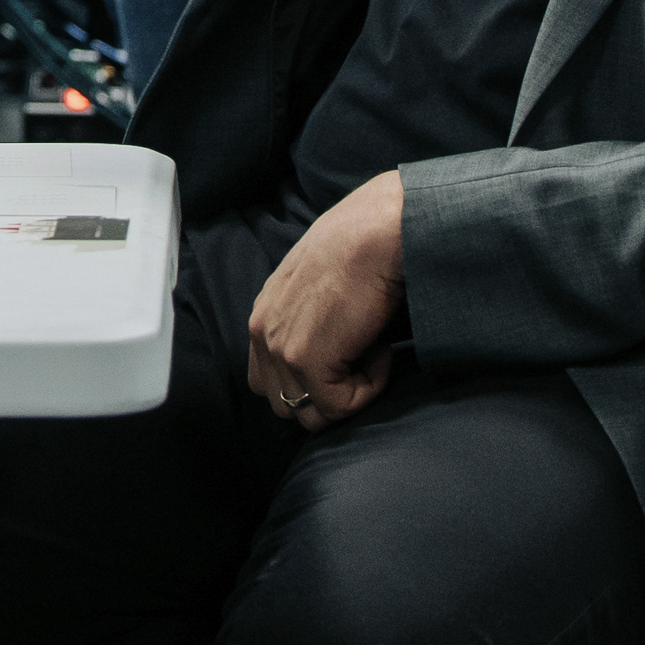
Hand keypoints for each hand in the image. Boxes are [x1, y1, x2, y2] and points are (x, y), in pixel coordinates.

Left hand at [246, 169, 404, 429]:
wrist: (377, 231)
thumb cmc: (362, 249)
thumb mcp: (317, 285)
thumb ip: (307, 319)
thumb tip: (334, 353)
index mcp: (265, 314)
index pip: (268, 380)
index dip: (309, 384)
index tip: (346, 359)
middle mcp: (263, 332)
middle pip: (286, 404)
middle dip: (327, 396)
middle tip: (361, 360)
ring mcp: (281, 348)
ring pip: (312, 413)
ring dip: (349, 393)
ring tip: (372, 351)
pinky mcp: (306, 361)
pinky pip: (340, 406)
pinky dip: (370, 387)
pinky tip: (382, 349)